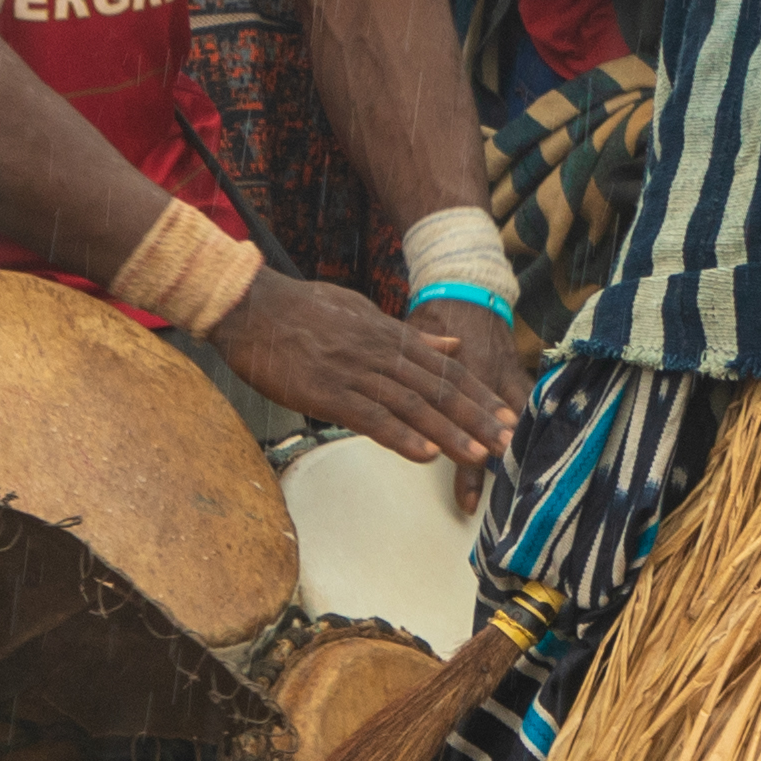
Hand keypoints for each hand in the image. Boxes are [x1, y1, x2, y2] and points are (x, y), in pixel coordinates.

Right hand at [217, 272, 511, 465]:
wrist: (252, 305)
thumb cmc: (303, 308)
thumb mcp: (364, 310)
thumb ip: (408, 332)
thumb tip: (451, 343)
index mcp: (390, 337)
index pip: (445, 368)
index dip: (479, 394)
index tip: (507, 415)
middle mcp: (381, 354)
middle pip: (438, 389)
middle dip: (477, 418)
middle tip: (508, 443)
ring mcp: (356, 373)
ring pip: (412, 405)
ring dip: (449, 433)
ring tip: (479, 455)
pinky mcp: (327, 392)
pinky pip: (370, 416)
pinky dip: (400, 436)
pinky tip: (424, 455)